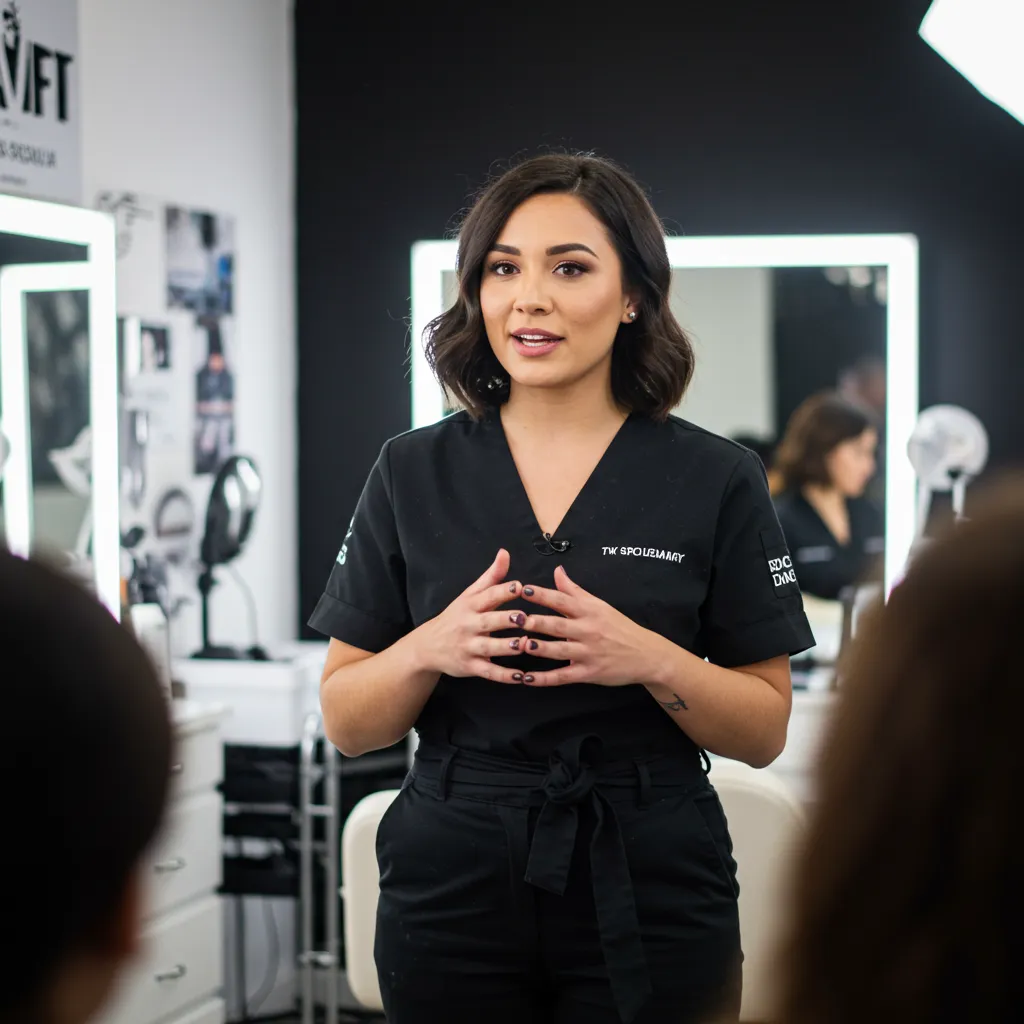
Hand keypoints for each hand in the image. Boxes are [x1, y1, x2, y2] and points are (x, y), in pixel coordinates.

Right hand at [412, 549, 529, 683]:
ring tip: (525, 645)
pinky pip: (488, 672)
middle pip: (489, 621)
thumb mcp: (469, 595)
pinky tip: (522, 677)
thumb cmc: (456, 616)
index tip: (520, 586)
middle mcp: (468, 625)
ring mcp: (468, 647)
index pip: (488, 596)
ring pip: (489, 648)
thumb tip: (505, 553)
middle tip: (525, 618)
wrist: (427, 646)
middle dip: (506, 620)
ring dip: (507, 647)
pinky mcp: (469, 667)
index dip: (503, 591)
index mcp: (470, 605)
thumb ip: (491, 577)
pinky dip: (504, 676)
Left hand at [518, 566, 662, 686]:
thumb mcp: (599, 605)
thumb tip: (557, 570)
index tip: (523, 589)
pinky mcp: (589, 673)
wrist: (647, 655)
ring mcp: (588, 653)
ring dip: (540, 648)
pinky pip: (563, 677)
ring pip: (560, 651)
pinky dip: (544, 679)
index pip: (562, 600)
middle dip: (536, 622)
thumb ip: (574, 590)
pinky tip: (526, 678)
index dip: (542, 594)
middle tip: (515, 618)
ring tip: (521, 645)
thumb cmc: (619, 628)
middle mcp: (588, 630)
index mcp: (589, 611)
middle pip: (558, 625)